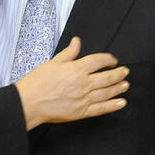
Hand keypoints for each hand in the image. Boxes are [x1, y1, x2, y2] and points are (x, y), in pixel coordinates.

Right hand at [13, 36, 128, 129]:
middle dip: (119, 74)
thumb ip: (68, 53)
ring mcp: (83, 99)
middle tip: (125, 71)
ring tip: (126, 85)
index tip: (112, 60)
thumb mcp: (52, 63)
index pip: (98, 61)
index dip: (108, 59)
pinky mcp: (81, 112)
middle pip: (107, 77)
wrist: (28, 103)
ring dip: (119, 88)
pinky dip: (113, 106)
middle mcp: (83, 84)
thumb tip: (77, 42)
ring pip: (107, 92)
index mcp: (76, 69)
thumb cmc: (37, 82)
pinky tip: (121, 102)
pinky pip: (101, 109)